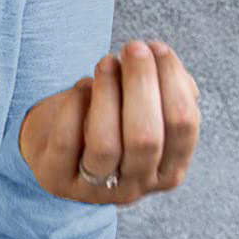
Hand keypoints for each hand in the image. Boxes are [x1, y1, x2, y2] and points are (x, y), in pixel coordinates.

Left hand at [18, 38, 200, 205]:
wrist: (55, 146)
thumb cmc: (109, 120)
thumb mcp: (143, 107)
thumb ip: (165, 88)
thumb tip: (170, 66)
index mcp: (168, 171)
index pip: (183, 128)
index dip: (172, 84)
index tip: (158, 48)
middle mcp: (135, 188)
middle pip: (146, 139)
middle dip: (141, 85)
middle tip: (133, 47)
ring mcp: (94, 190)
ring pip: (106, 145)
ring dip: (108, 95)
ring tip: (105, 61)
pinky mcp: (57, 180)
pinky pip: (66, 143)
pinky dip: (74, 108)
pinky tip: (81, 86)